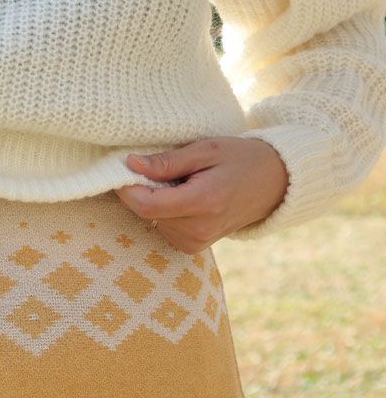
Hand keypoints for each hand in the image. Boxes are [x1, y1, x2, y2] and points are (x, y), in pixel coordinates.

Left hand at [113, 137, 288, 252]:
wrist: (275, 184)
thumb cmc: (241, 159)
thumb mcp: (206, 150)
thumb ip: (167, 162)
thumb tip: (130, 164)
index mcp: (203, 203)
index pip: (147, 205)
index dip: (127, 188)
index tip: (123, 169)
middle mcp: (198, 230)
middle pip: (146, 212)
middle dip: (141, 190)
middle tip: (158, 168)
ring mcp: (196, 243)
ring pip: (152, 220)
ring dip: (155, 200)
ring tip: (181, 183)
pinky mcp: (192, 247)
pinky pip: (162, 227)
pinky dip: (164, 211)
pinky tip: (184, 198)